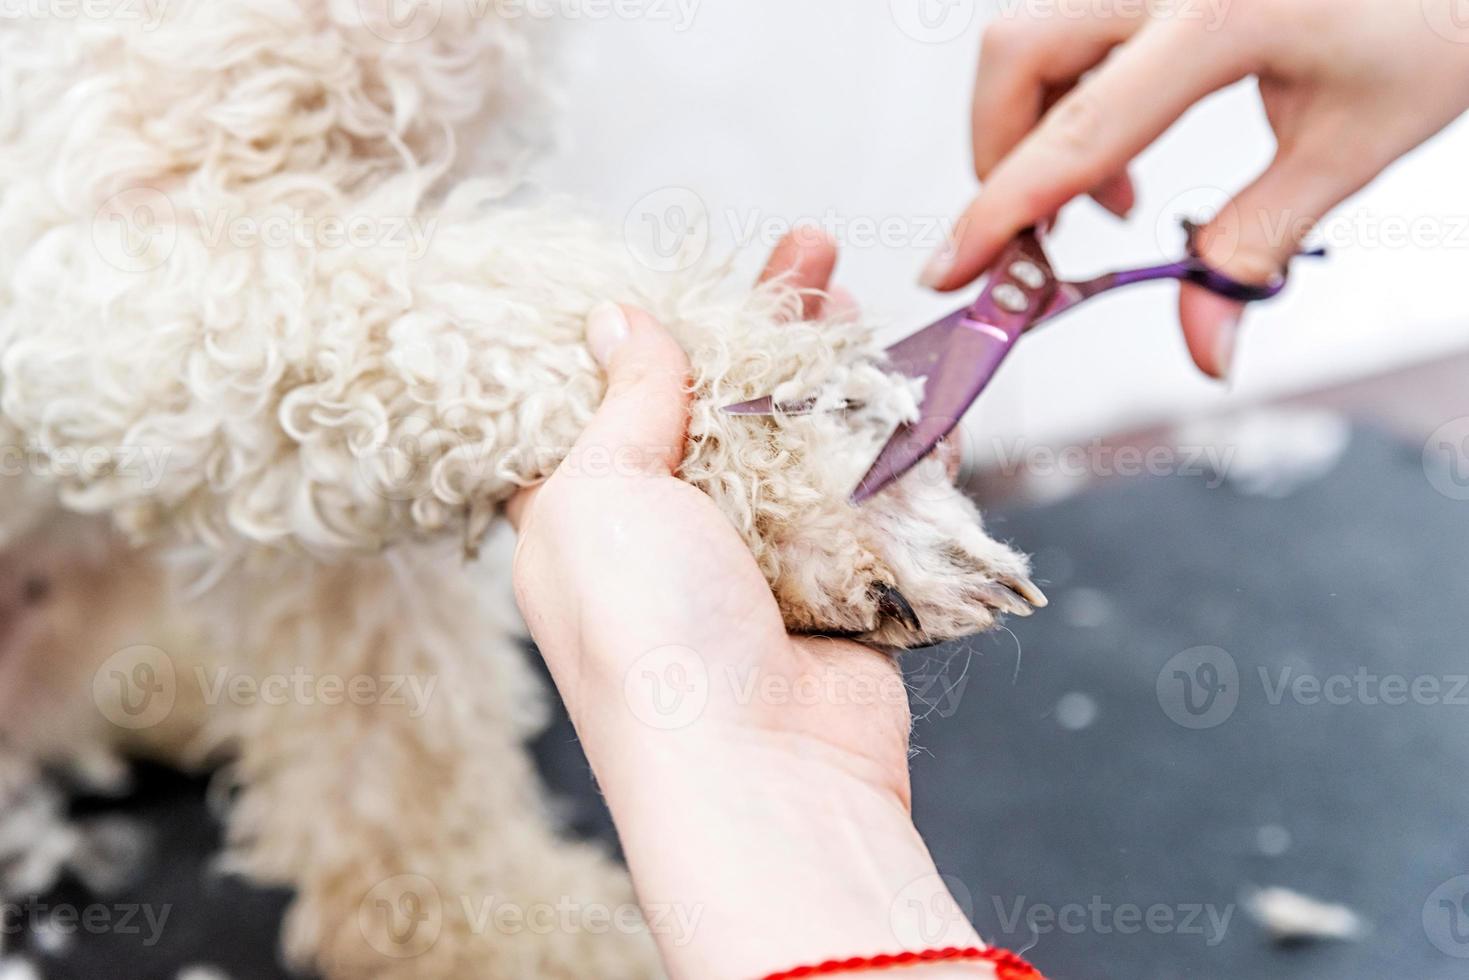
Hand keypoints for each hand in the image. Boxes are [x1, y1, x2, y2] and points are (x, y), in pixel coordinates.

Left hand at [509, 231, 987, 978]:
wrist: (763, 772)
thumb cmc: (649, 637)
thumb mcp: (599, 494)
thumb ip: (623, 402)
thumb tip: (616, 319)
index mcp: (581, 514)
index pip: (606, 400)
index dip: (645, 329)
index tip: (687, 269)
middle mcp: (665, 535)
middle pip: (719, 403)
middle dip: (762, 322)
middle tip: (807, 248)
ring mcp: (755, 559)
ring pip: (798, 436)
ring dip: (829, 361)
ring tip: (853, 287)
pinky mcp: (833, 584)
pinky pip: (866, 492)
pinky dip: (891, 436)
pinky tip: (910, 376)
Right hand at [923, 0, 1468, 377]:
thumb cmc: (1435, 17)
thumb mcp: (1355, 143)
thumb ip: (1258, 245)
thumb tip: (1205, 344)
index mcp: (1224, 13)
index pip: (1080, 129)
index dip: (1004, 208)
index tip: (957, 266)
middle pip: (1017, 55)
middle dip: (1001, 156)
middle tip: (1038, 237)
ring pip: (1032, 35)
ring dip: (1033, 125)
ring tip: (1105, 195)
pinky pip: (1071, 21)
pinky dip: (1068, 91)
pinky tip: (1121, 140)